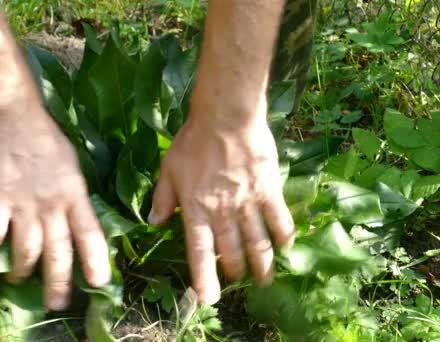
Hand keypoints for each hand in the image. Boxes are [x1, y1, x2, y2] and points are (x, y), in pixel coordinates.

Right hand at [0, 106, 110, 310]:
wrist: (13, 115)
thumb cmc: (45, 138)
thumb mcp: (71, 165)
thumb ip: (73, 195)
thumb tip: (76, 220)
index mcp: (74, 194)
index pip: (90, 234)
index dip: (96, 262)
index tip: (99, 284)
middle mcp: (52, 204)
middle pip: (58, 252)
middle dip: (58, 283)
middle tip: (57, 304)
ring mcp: (23, 203)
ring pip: (27, 249)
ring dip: (22, 270)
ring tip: (19, 280)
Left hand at [148, 97, 293, 303]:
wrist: (225, 118)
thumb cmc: (193, 142)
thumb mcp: (169, 169)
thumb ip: (162, 199)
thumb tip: (154, 222)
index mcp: (196, 210)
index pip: (199, 251)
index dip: (203, 277)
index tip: (208, 298)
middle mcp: (222, 213)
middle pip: (231, 251)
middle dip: (234, 272)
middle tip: (238, 281)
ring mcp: (248, 203)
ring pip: (257, 242)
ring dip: (261, 264)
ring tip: (264, 279)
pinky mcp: (268, 190)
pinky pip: (279, 219)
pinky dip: (283, 236)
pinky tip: (286, 247)